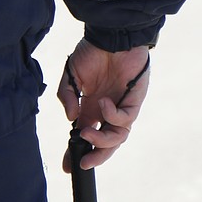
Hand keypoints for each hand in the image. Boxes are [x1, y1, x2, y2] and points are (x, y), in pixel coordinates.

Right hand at [57, 39, 150, 171]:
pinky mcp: (134, 101)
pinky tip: (102, 103)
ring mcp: (121, 107)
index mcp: (91, 107)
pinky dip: (112, 116)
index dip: (76, 151)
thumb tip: (70, 119)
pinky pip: (126, 119)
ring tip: (87, 134)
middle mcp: (107, 111)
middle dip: (96, 156)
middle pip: (105, 143)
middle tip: (83, 162)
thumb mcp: (71, 74)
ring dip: (102, 141)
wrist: (111, 35)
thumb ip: (66, 96)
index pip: (85, 134)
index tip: (67, 165)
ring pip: (117, 137)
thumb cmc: (93, 51)